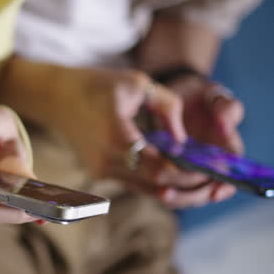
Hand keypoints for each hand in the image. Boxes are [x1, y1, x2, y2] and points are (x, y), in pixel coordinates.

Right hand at [53, 67, 230, 208]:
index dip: (189, 173)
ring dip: (178, 189)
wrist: (55, 98)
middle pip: (158, 186)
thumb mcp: (137, 83)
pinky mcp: (100, 174)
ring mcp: (101, 170)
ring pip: (149, 191)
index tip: (214, 168)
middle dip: (191, 186)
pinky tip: (181, 175)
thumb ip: (167, 107)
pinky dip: (160, 183)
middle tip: (218, 182)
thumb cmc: (96, 85)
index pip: (160, 168)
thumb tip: (185, 140)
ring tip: (206, 182)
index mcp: (115, 134)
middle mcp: (106, 159)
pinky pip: (137, 184)